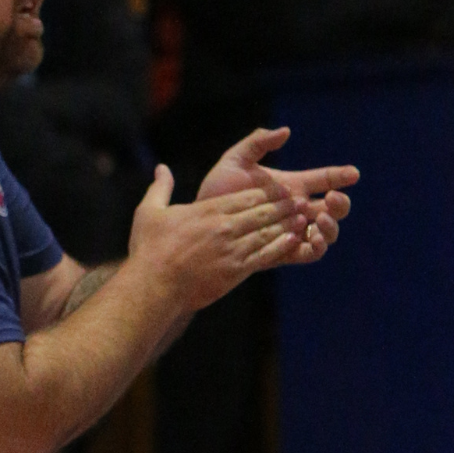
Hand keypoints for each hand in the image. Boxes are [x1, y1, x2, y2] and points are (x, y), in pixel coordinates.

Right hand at [128, 164, 308, 311]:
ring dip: (288, 223)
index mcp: (207, 211)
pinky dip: (281, 246)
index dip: (267, 192)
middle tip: (302, 200)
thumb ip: (160, 188)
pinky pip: (265, 255)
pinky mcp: (235, 270)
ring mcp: (232, 249)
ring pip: (268, 232)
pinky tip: (294, 241)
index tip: (281, 188)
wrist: (154, 285)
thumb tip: (161, 167)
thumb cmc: (149, 249)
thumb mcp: (149, 212)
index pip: (245, 197)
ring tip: (304, 217)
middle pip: (262, 212)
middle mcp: (224, 227)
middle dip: (283, 205)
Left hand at [198, 127, 358, 263]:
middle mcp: (296, 211)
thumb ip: (257, 143)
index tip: (352, 172)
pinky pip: (307, 254)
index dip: (340, 176)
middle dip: (340, 204)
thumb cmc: (217, 190)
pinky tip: (309, 237)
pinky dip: (314, 247)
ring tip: (320, 218)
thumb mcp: (235, 161)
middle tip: (333, 198)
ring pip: (325, 234)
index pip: (323, 180)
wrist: (198, 221)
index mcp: (291, 187)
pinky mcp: (282, 252)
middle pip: (333, 209)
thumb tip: (285, 131)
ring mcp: (291, 232)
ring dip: (330, 227)